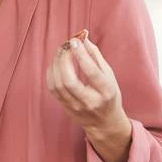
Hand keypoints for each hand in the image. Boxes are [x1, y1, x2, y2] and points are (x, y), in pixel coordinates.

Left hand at [46, 34, 131, 161]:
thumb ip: (96, 56)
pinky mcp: (66, 108)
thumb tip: (83, 38)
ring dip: (56, 64)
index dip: (81, 55)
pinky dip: (51, 73)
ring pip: (58, 84)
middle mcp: (90, 101)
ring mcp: (76, 107)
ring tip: (61, 52)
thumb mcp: (110, 76)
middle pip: (69, 80)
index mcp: (106, 92)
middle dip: (64, 59)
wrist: (105, 123)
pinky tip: (56, 64)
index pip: (91, 72)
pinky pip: (53, 89)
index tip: (75, 40)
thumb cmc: (109, 95)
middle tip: (66, 46)